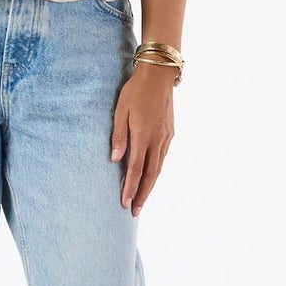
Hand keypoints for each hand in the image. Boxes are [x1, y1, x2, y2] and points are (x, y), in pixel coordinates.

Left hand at [109, 63, 175, 214]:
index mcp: (143, 135)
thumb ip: (118, 136)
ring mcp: (166, 137)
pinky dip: (156, 172)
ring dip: (150, 186)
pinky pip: (163, 158)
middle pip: (151, 175)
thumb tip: (115, 159)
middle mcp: (157, 140)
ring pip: (159, 168)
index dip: (130, 188)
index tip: (125, 203)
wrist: (159, 74)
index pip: (136, 169)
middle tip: (135, 211)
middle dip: (142, 195)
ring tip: (142, 199)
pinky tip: (151, 177)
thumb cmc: (135, 90)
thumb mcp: (120, 110)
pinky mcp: (170, 133)